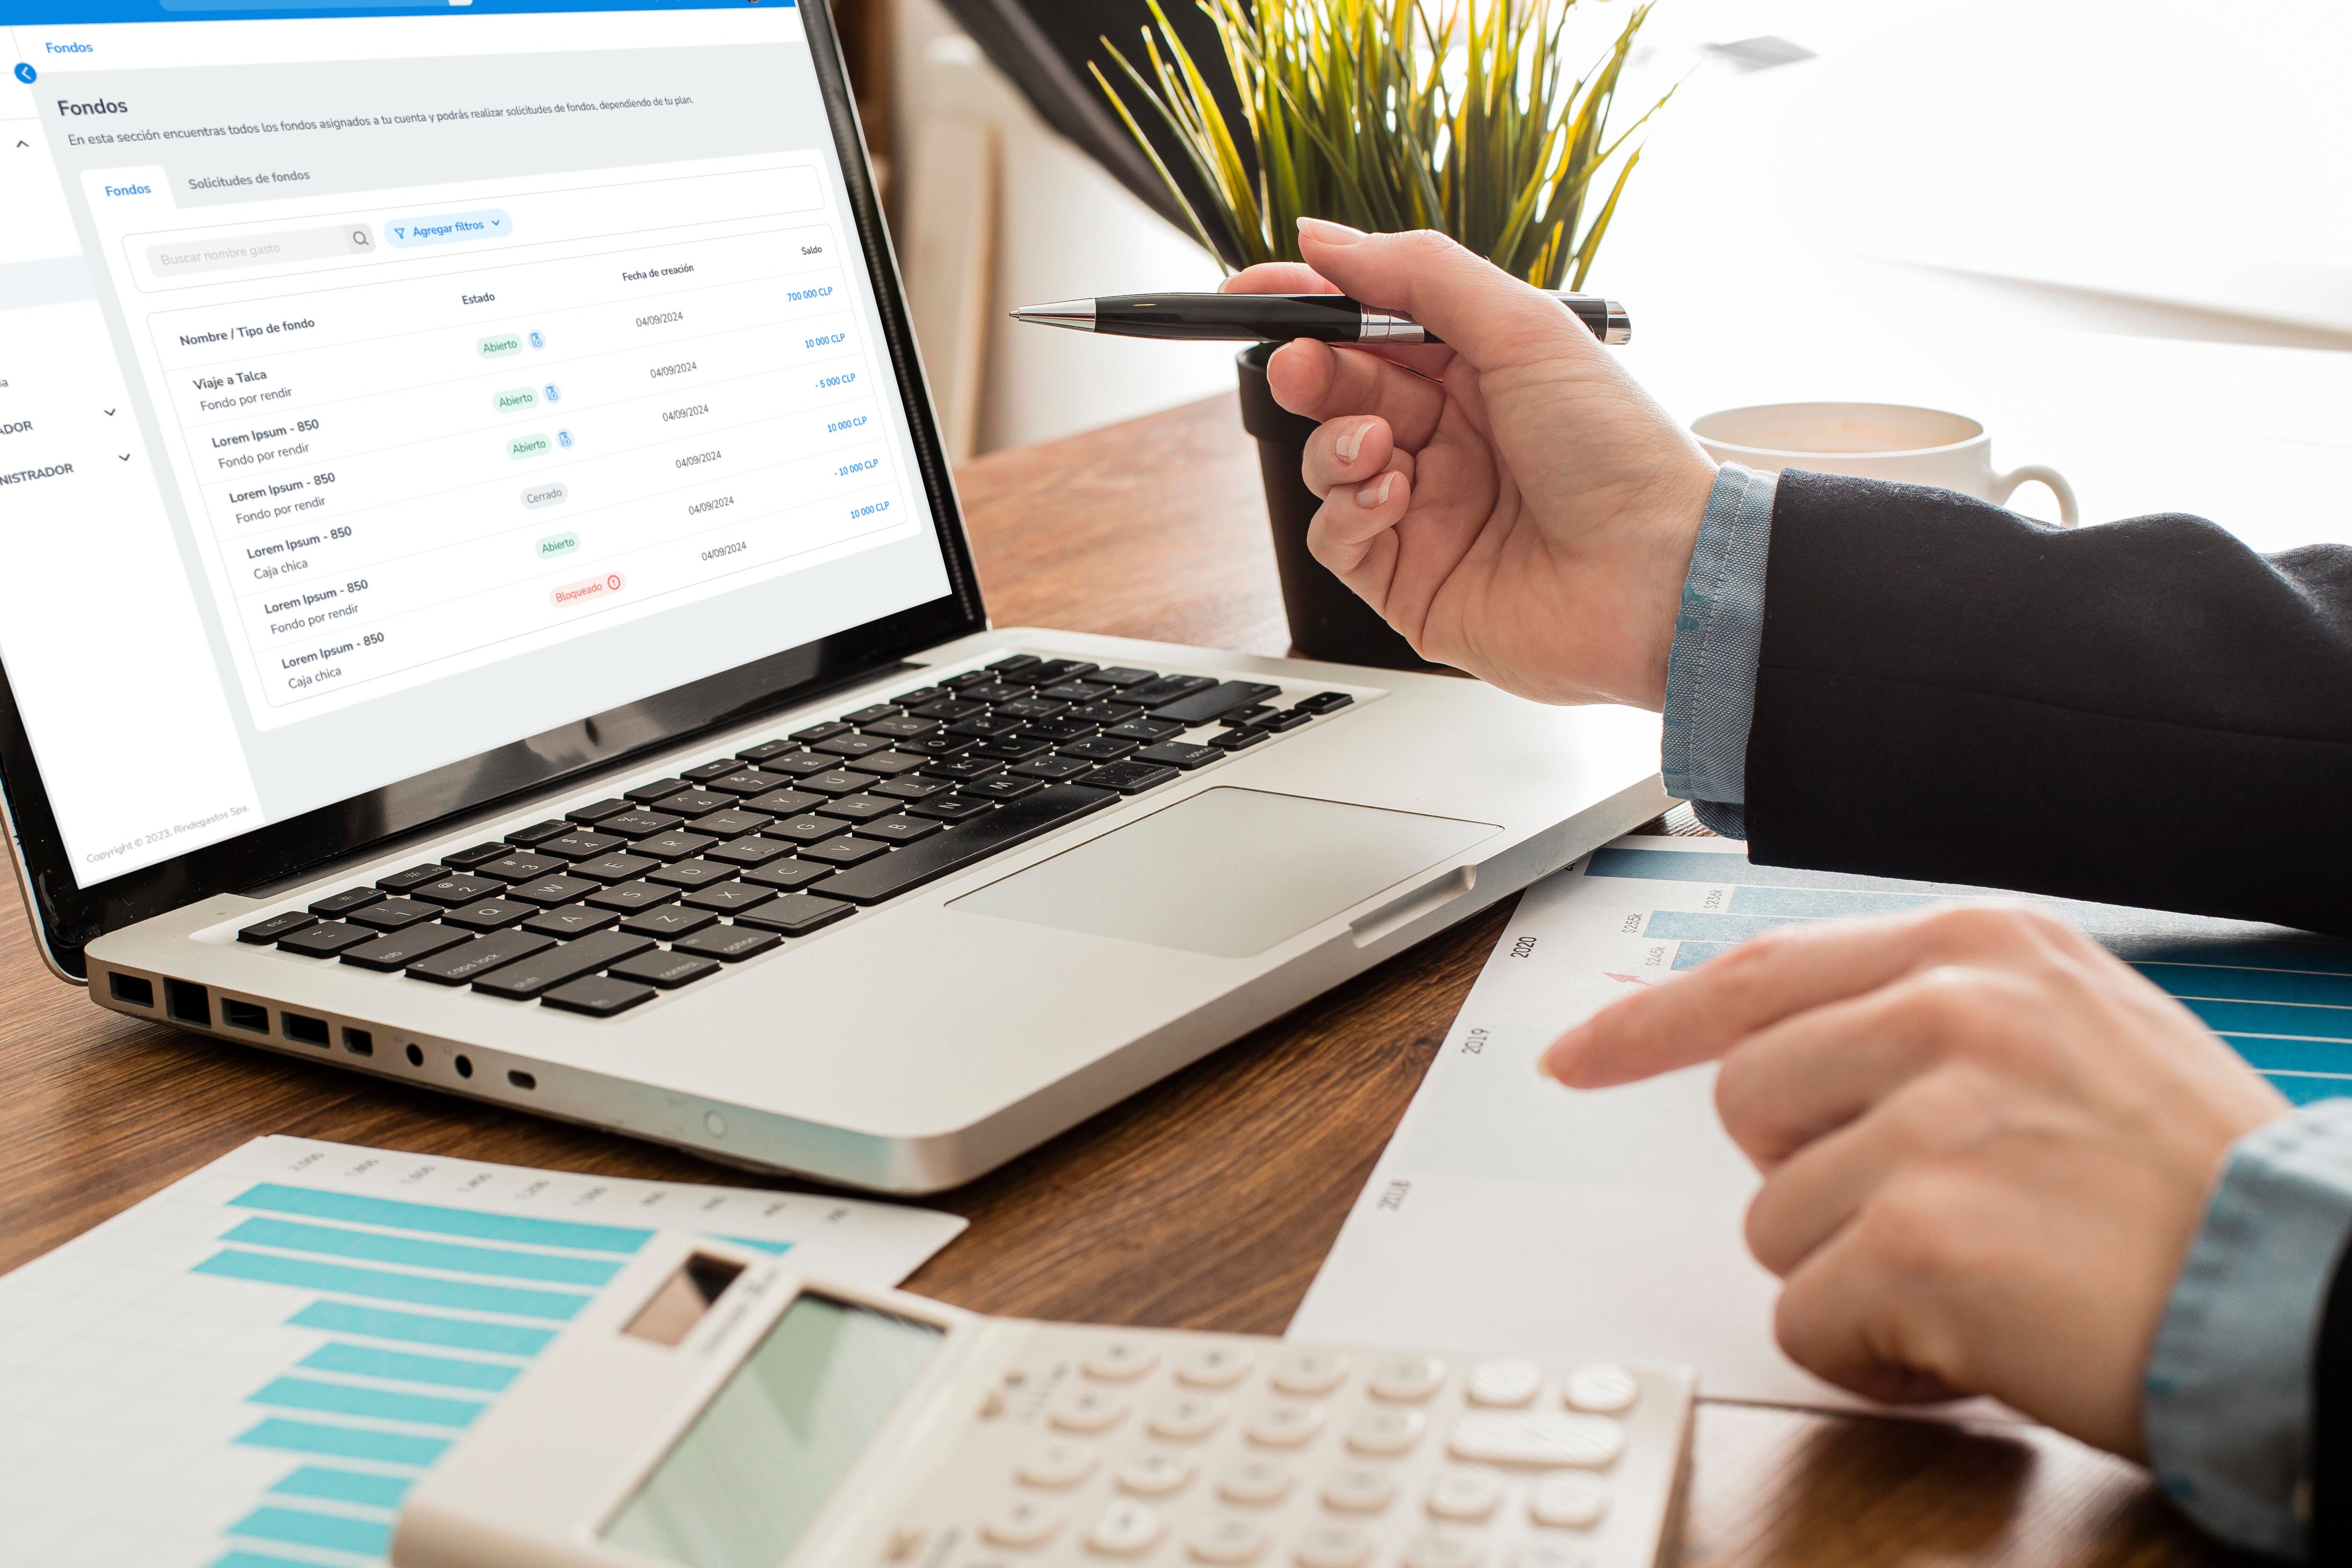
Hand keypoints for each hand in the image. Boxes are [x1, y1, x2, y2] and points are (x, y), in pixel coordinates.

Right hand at [1223, 220, 1716, 707]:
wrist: (1656, 577)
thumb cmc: (1618, 454)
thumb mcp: (1523, 329)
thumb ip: (1420, 274)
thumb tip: (1326, 239)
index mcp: (1482, 374)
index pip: (1372, 328)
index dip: (1309, 307)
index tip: (1249, 294)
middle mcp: (1452, 440)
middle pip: (1342, 393)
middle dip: (1312, 374)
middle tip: (1301, 367)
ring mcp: (1428, 514)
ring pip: (1328, 465)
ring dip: (1334, 446)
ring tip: (1377, 448)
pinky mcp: (1410, 582)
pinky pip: (1338, 538)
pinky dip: (1349, 510)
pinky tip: (1394, 499)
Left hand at [1539, 905, 2289, 1455]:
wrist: (2313, 1292)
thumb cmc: (2191, 1185)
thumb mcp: (2069, 1037)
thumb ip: (1928, 1024)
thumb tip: (1784, 1057)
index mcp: (1980, 948)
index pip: (1756, 971)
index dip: (1650, 1024)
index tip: (1580, 1057)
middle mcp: (1949, 1012)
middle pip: (1747, 1103)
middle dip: (1809, 1177)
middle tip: (1929, 1213)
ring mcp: (1931, 1121)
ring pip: (1772, 1220)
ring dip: (1855, 1276)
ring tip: (1980, 1278)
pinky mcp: (1919, 1237)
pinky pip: (1805, 1313)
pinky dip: (1873, 1354)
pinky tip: (1972, 1342)